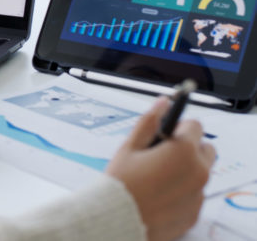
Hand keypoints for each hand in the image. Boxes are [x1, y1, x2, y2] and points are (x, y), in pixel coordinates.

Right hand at [106, 97, 215, 240]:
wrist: (118, 220)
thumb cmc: (121, 183)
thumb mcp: (130, 146)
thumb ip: (149, 121)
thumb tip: (163, 102)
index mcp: (183, 151)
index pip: (195, 125)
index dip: (178, 126)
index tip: (164, 133)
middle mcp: (198, 172)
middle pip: (205, 149)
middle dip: (188, 147)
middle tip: (161, 154)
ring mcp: (198, 194)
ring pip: (200, 172)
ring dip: (186, 168)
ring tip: (157, 176)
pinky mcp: (195, 212)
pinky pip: (195, 193)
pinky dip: (183, 190)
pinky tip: (159, 192)